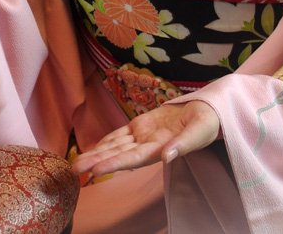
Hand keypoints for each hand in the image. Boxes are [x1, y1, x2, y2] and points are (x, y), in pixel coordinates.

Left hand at [71, 100, 220, 176]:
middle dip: (96, 161)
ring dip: (96, 153)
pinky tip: (93, 147)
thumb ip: (184, 144)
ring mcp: (143, 136)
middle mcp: (147, 146)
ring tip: (76, 162)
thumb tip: (168, 156)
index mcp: (160, 149)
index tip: (95, 170)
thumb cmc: (207, 124)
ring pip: (115, 146)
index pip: (132, 159)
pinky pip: (120, 135)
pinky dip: (106, 141)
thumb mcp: (199, 131)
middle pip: (117, 155)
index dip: (114, 164)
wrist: (208, 112)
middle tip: (74, 168)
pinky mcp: (141, 126)